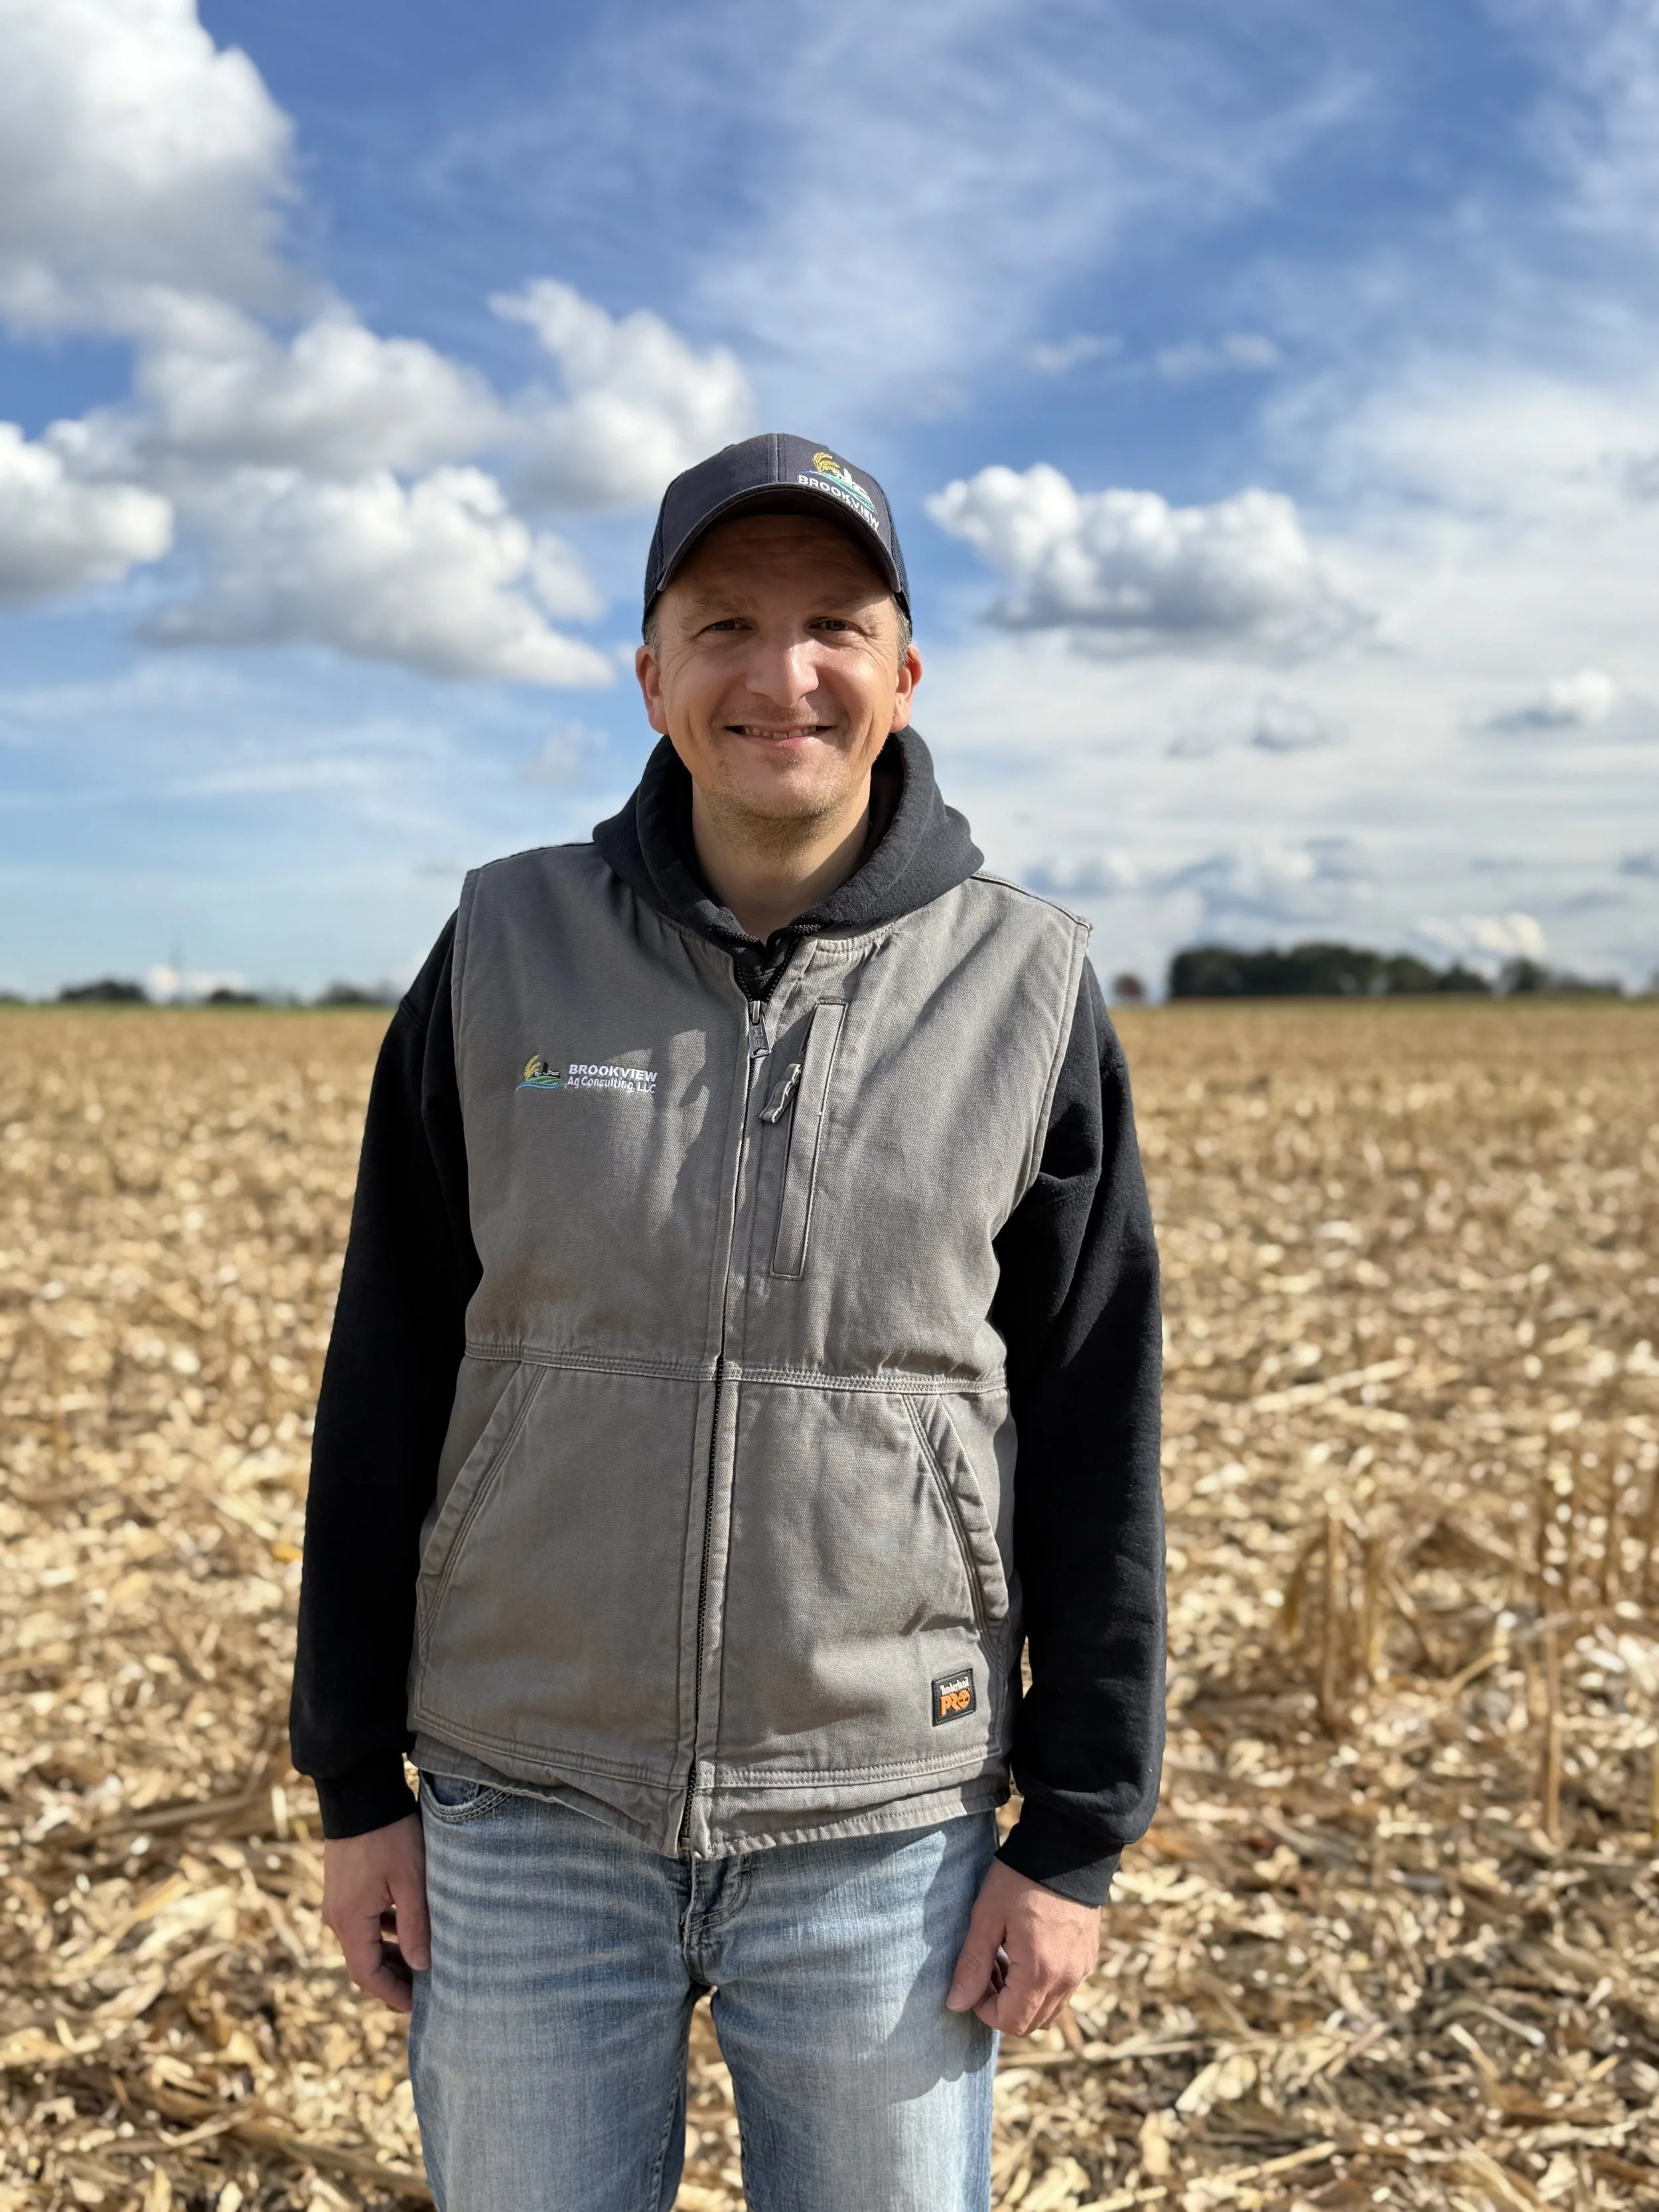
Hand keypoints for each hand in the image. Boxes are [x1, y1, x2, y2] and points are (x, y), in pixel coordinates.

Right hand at [321, 1813, 430, 2012]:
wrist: (359, 1792)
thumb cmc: (389, 1834)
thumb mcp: (410, 1880)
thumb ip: (415, 1925)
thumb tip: (421, 1966)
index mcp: (350, 1920)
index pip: (366, 1975)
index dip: (392, 1994)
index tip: (417, 2005)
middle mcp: (337, 1916)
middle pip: (363, 1962)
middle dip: (393, 1977)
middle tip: (425, 1986)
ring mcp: (338, 1901)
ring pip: (364, 1941)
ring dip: (389, 1953)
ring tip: (422, 1959)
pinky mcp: (344, 1886)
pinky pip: (362, 1921)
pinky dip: (383, 1931)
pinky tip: (407, 1926)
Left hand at [945, 1857, 1099, 2034]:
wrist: (1067, 1844)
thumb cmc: (1020, 1878)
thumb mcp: (987, 1917)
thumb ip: (972, 1965)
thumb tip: (956, 2004)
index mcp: (1040, 1972)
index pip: (1010, 2022)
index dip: (984, 2010)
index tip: (974, 1979)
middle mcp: (1067, 1978)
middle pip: (1031, 2023)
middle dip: (1003, 2006)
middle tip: (987, 1967)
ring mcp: (1082, 1968)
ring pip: (1050, 2009)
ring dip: (1023, 1997)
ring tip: (1005, 1958)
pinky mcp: (1088, 1956)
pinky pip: (1064, 1989)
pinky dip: (1042, 1984)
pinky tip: (1027, 1949)